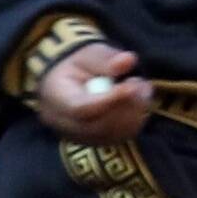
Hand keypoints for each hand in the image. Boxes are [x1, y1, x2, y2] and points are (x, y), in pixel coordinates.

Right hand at [35, 38, 155, 143]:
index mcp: (56, 99)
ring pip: (116, 133)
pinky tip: (133, 102)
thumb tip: (127, 61)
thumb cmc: (79, 67)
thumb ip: (106, 58)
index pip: (81, 108)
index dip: (110, 100)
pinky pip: (124, 135)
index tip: (132, 85)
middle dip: (127, 105)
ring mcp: (81, 138)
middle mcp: (65, 125)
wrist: (70, 86)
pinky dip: (135, 118)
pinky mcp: (99, 143)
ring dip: (135, 111)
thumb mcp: (89, 55)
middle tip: (141, 83)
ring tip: (136, 87)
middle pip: (100, 125)